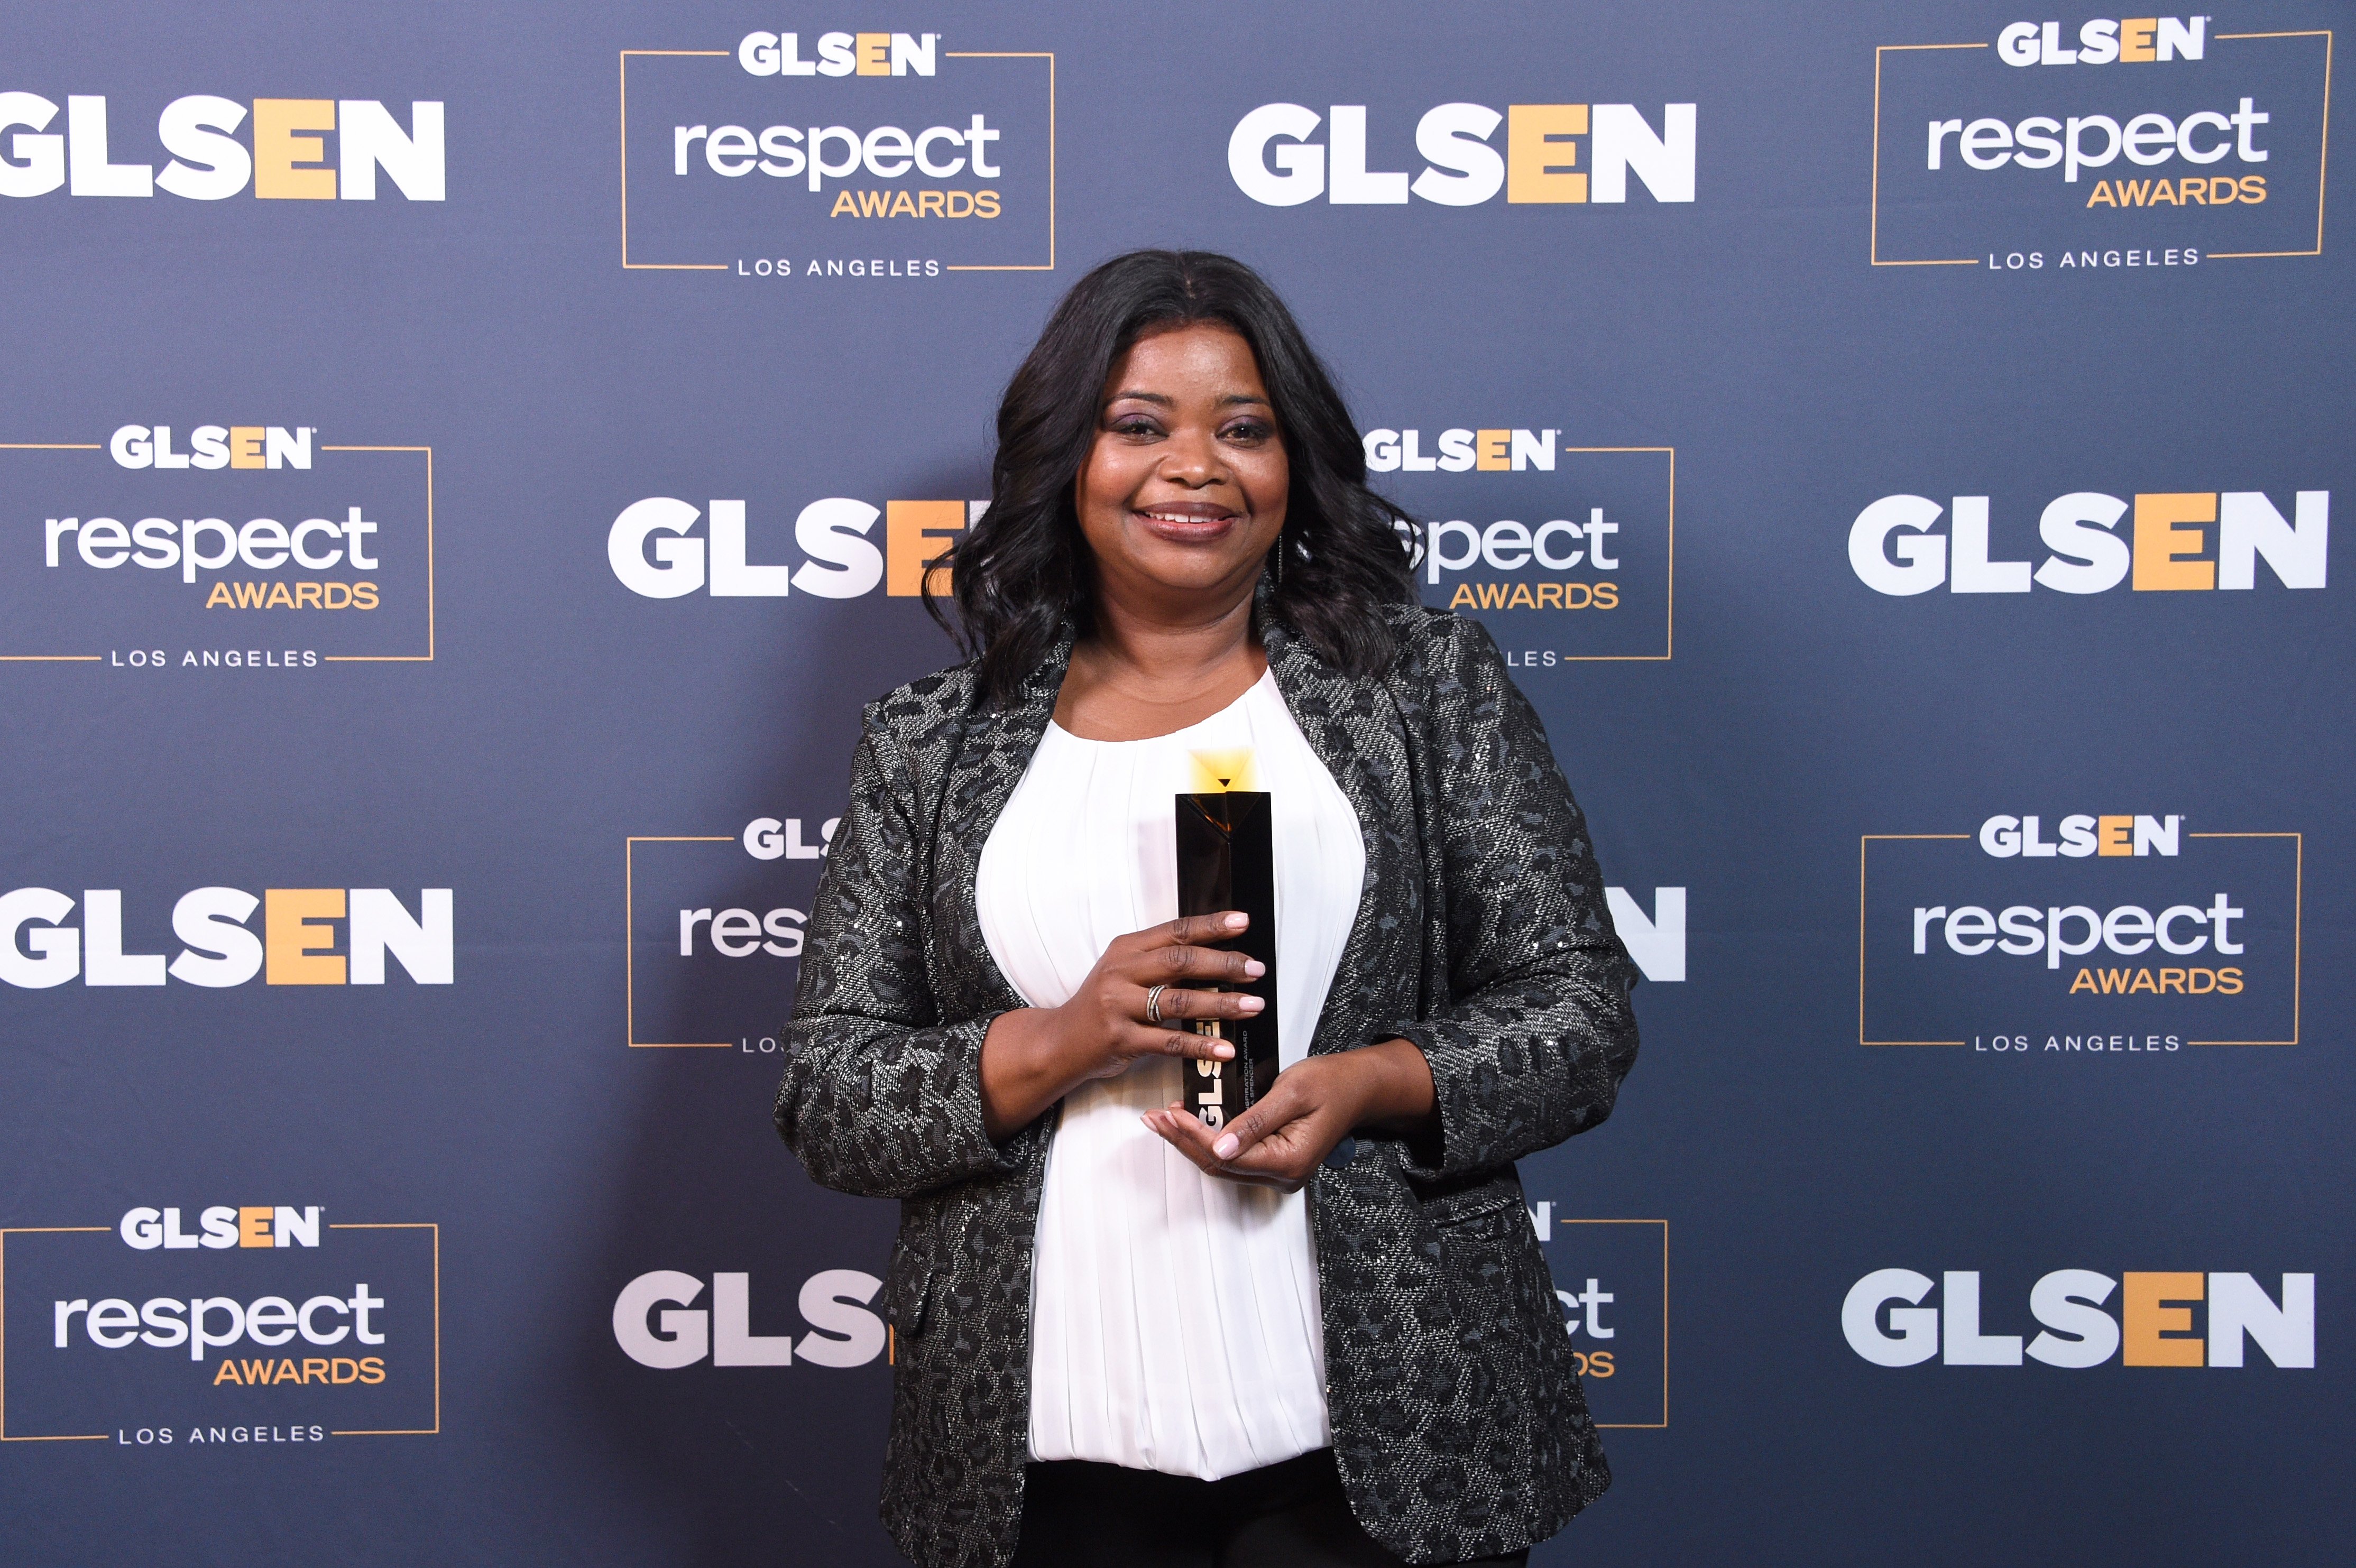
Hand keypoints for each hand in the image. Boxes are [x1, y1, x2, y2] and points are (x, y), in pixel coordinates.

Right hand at [979, 912, 1266, 1139]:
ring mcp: (1118, 1007)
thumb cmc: (1102, 1004)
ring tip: (1253, 1005)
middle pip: (1180, 962)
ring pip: (1179, 1002)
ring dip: (1221, 1004)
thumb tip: (1215, 953)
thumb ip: (1160, 960)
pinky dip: (1200, 1045)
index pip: (1175, 931)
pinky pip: (1169, 1043)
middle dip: (1223, 964)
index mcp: (1126, 949)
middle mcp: (1121, 973)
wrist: (1061, 1042)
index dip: (1210, 926)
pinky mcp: (1121, 1040)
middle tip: (1255, 969)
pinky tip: (1225, 1047)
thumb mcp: (1124, 971)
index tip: (1242, 922)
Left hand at [1144, 1038, 1435, 1192]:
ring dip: (1191, 1141)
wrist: (1360, 1086)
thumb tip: (1221, 1146)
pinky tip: (1190, 1124)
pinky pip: (1234, 1156)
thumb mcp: (1292, 1093)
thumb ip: (1255, 1121)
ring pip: (1223, 1163)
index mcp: (1289, 1160)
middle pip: (1219, 1165)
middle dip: (1183, 1141)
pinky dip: (1209, 1139)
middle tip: (1154, 1119)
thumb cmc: (1333, 1083)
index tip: (1170, 1115)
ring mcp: (1279, 1170)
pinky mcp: (1274, 1160)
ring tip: (1163, 1121)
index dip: (1193, 1136)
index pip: (1227, 1155)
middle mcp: (1283, 1174)